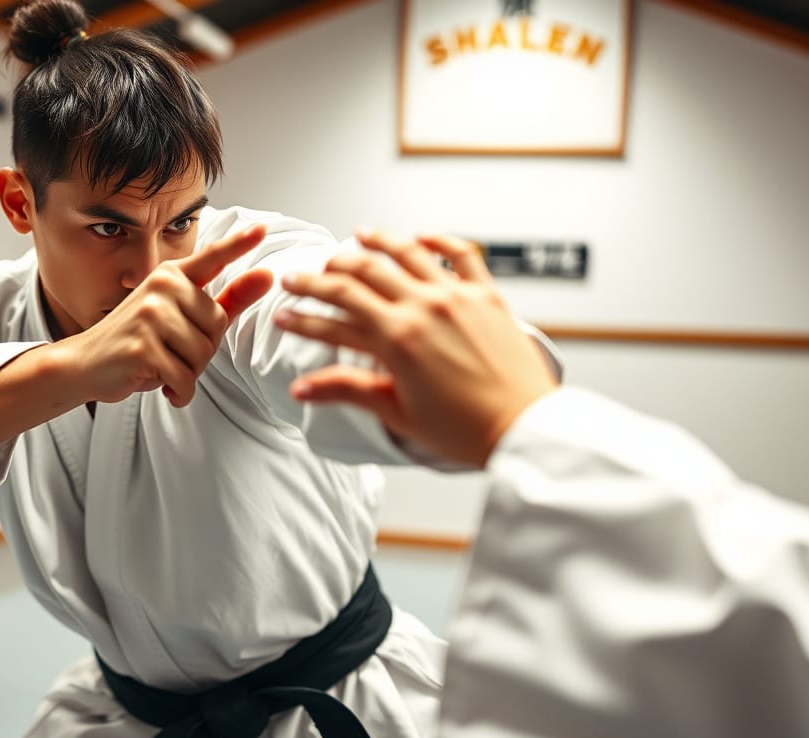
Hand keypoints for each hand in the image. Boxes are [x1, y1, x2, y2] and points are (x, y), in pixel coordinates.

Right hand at [73, 224, 273, 406]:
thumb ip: (228, 299)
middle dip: (201, 352)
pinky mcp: (142, 347)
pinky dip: (179, 391)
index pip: (212, 257)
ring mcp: (149, 315)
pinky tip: (162, 386)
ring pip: (202, 355)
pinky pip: (184, 378)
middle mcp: (160, 288)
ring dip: (188, 373)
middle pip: (216, 327)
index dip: (239, 244)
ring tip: (162, 366)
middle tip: (171, 353)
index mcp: (171, 276)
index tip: (261, 229)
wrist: (85, 363)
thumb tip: (268, 276)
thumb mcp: (182, 316)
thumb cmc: (140, 340)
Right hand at [273, 230, 556, 466]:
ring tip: (356, 236)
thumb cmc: (466, 430)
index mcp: (398, 340)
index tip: (283, 312)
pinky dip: (439, 240)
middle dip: (325, 273)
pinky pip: (461, 254)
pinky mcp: (487, 295)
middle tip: (305, 274)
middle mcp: (425, 308)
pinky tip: (421, 236)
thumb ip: (348, 390)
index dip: (303, 313)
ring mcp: (457, 297)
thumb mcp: (397, 412)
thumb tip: (302, 388)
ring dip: (376, 242)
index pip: (336, 314)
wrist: (525, 428)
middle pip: (361, 274)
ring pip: (406, 253)